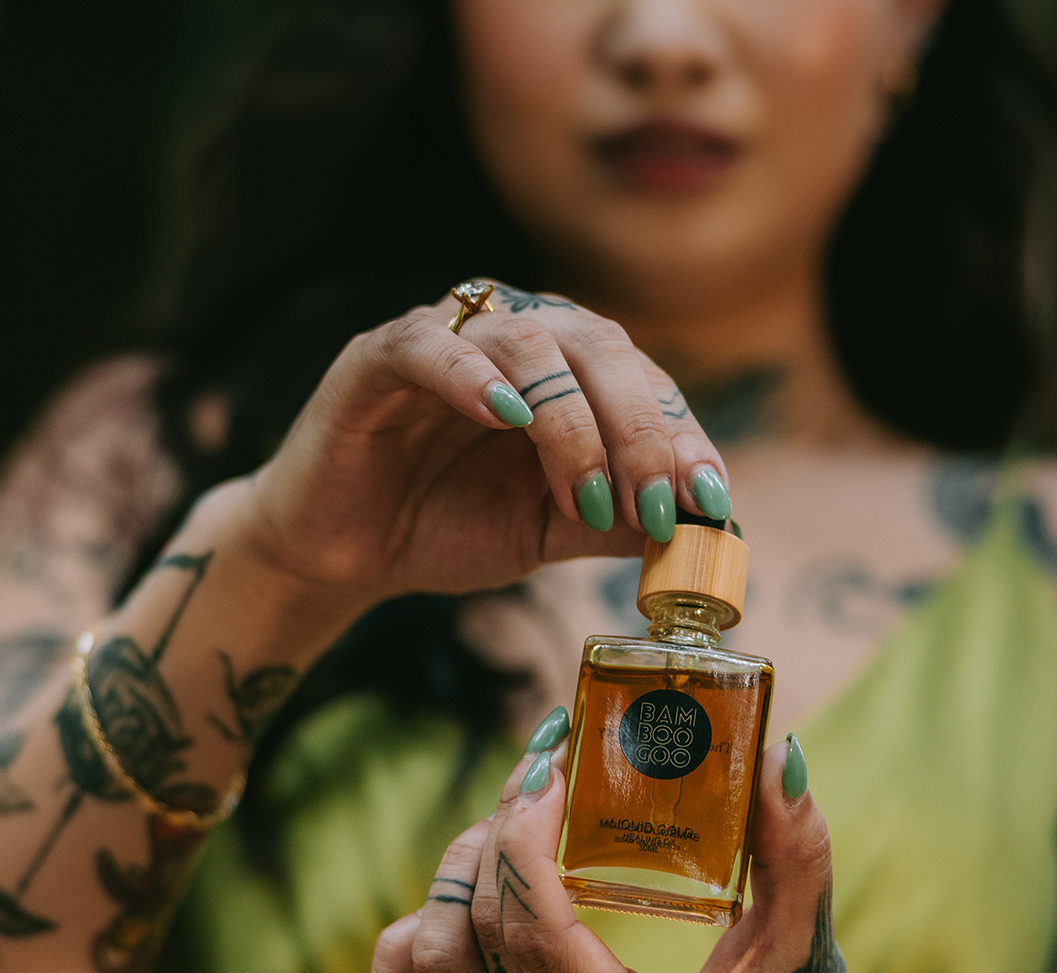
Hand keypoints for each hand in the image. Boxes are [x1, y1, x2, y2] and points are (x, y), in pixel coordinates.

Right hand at [242, 283, 730, 611]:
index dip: (682, 436)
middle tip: (657, 505)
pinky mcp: (377, 357)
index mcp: (566, 370)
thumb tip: (706, 532)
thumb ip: (616, 522)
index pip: (642, 380)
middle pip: (599, 347)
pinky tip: (503, 416)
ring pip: (528, 344)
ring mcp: (448, 339)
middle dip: (641, 430)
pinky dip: (470, 374)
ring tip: (586, 493)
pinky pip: (429, 345)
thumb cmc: (445, 525)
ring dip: (572, 422)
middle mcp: (515, 337)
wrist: (345, 552)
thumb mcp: (548, 531)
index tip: (711, 500)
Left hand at [367, 728, 882, 972]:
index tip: (549, 771)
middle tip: (544, 773)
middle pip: (486, 932)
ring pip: (436, 963)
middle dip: (502, 836)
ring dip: (459, 881)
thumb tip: (776, 753)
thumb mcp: (805, 952)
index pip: (540, 938)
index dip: (526, 846)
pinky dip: (414, 948)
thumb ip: (796, 854)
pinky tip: (461, 902)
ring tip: (514, 833)